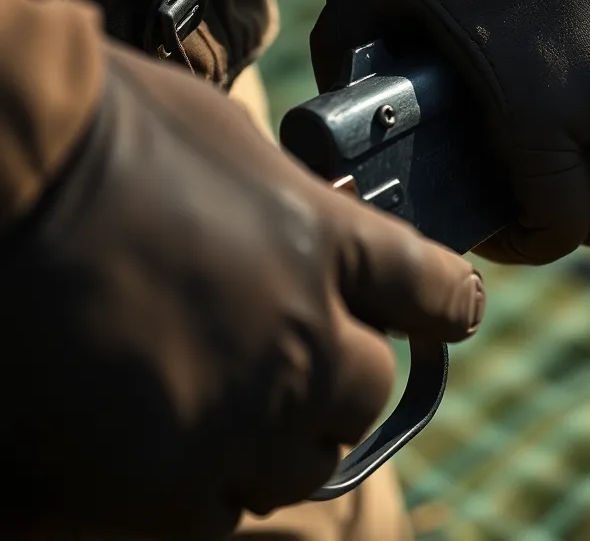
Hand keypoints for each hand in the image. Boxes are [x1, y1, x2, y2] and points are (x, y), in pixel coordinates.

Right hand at [0, 45, 483, 539]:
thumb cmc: (100, 129)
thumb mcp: (224, 140)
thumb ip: (286, 197)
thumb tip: (308, 218)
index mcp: (327, 243)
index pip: (435, 293)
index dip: (444, 304)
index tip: (447, 312)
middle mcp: (302, 339)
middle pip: (368, 392)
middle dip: (339, 378)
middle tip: (293, 360)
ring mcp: (237, 417)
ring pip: (301, 464)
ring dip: (276, 438)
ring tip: (224, 407)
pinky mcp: (159, 484)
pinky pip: (215, 513)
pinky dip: (202, 488)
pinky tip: (163, 448)